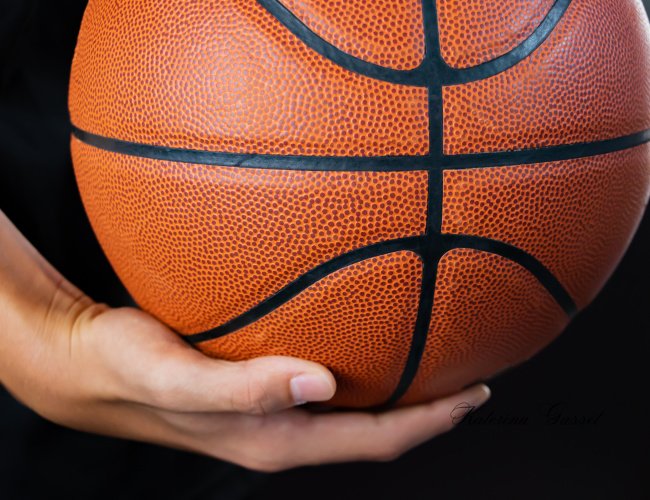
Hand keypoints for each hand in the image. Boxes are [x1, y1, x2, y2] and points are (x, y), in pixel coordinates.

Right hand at [0, 211, 489, 471]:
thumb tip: (318, 382)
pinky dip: (361, 363)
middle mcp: (284, 429)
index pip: (374, 440)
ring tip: (438, 351)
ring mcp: (275, 410)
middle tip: (474, 370)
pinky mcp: (261, 385)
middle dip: (431, 407)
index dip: (430, 422)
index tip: (477, 392)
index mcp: (275, 438)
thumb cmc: (129, 368)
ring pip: (357, 407)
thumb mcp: (175, 378)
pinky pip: (327, 379)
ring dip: (401, 386)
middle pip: (377, 428)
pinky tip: (367, 329)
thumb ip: (241, 387)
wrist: (94, 364)